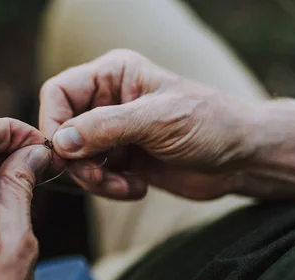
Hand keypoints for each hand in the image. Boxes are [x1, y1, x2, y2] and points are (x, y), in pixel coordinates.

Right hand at [39, 49, 253, 200]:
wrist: (241, 158)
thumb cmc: (209, 123)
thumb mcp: (156, 120)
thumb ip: (105, 128)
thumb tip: (60, 141)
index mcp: (113, 75)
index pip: (59, 92)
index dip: (53, 122)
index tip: (63, 153)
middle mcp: (108, 102)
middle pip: (63, 130)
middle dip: (78, 161)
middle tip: (99, 178)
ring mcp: (113, 133)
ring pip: (77, 160)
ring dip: (95, 180)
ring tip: (124, 187)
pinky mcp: (122, 160)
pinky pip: (96, 178)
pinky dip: (110, 189)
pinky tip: (138, 188)